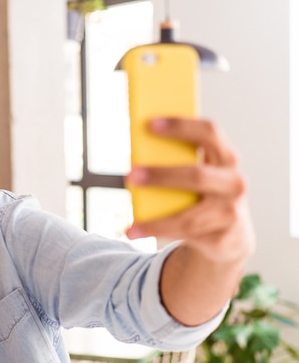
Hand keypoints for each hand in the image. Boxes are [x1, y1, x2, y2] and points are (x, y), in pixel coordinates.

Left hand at [125, 117, 255, 263]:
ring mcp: (230, 213)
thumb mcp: (197, 175)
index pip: (208, 132)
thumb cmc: (204, 195)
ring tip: (128, 221)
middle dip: (161, 175)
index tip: (149, 123)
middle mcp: (233, 183)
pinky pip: (183, 235)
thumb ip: (177, 160)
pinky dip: (155, 232)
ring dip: (155, 219)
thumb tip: (134, 153)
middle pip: (196, 175)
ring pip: (188, 216)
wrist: (230, 237)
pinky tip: (133, 231)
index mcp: (225, 158)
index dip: (180, 125)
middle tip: (131, 175)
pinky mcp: (221, 239)